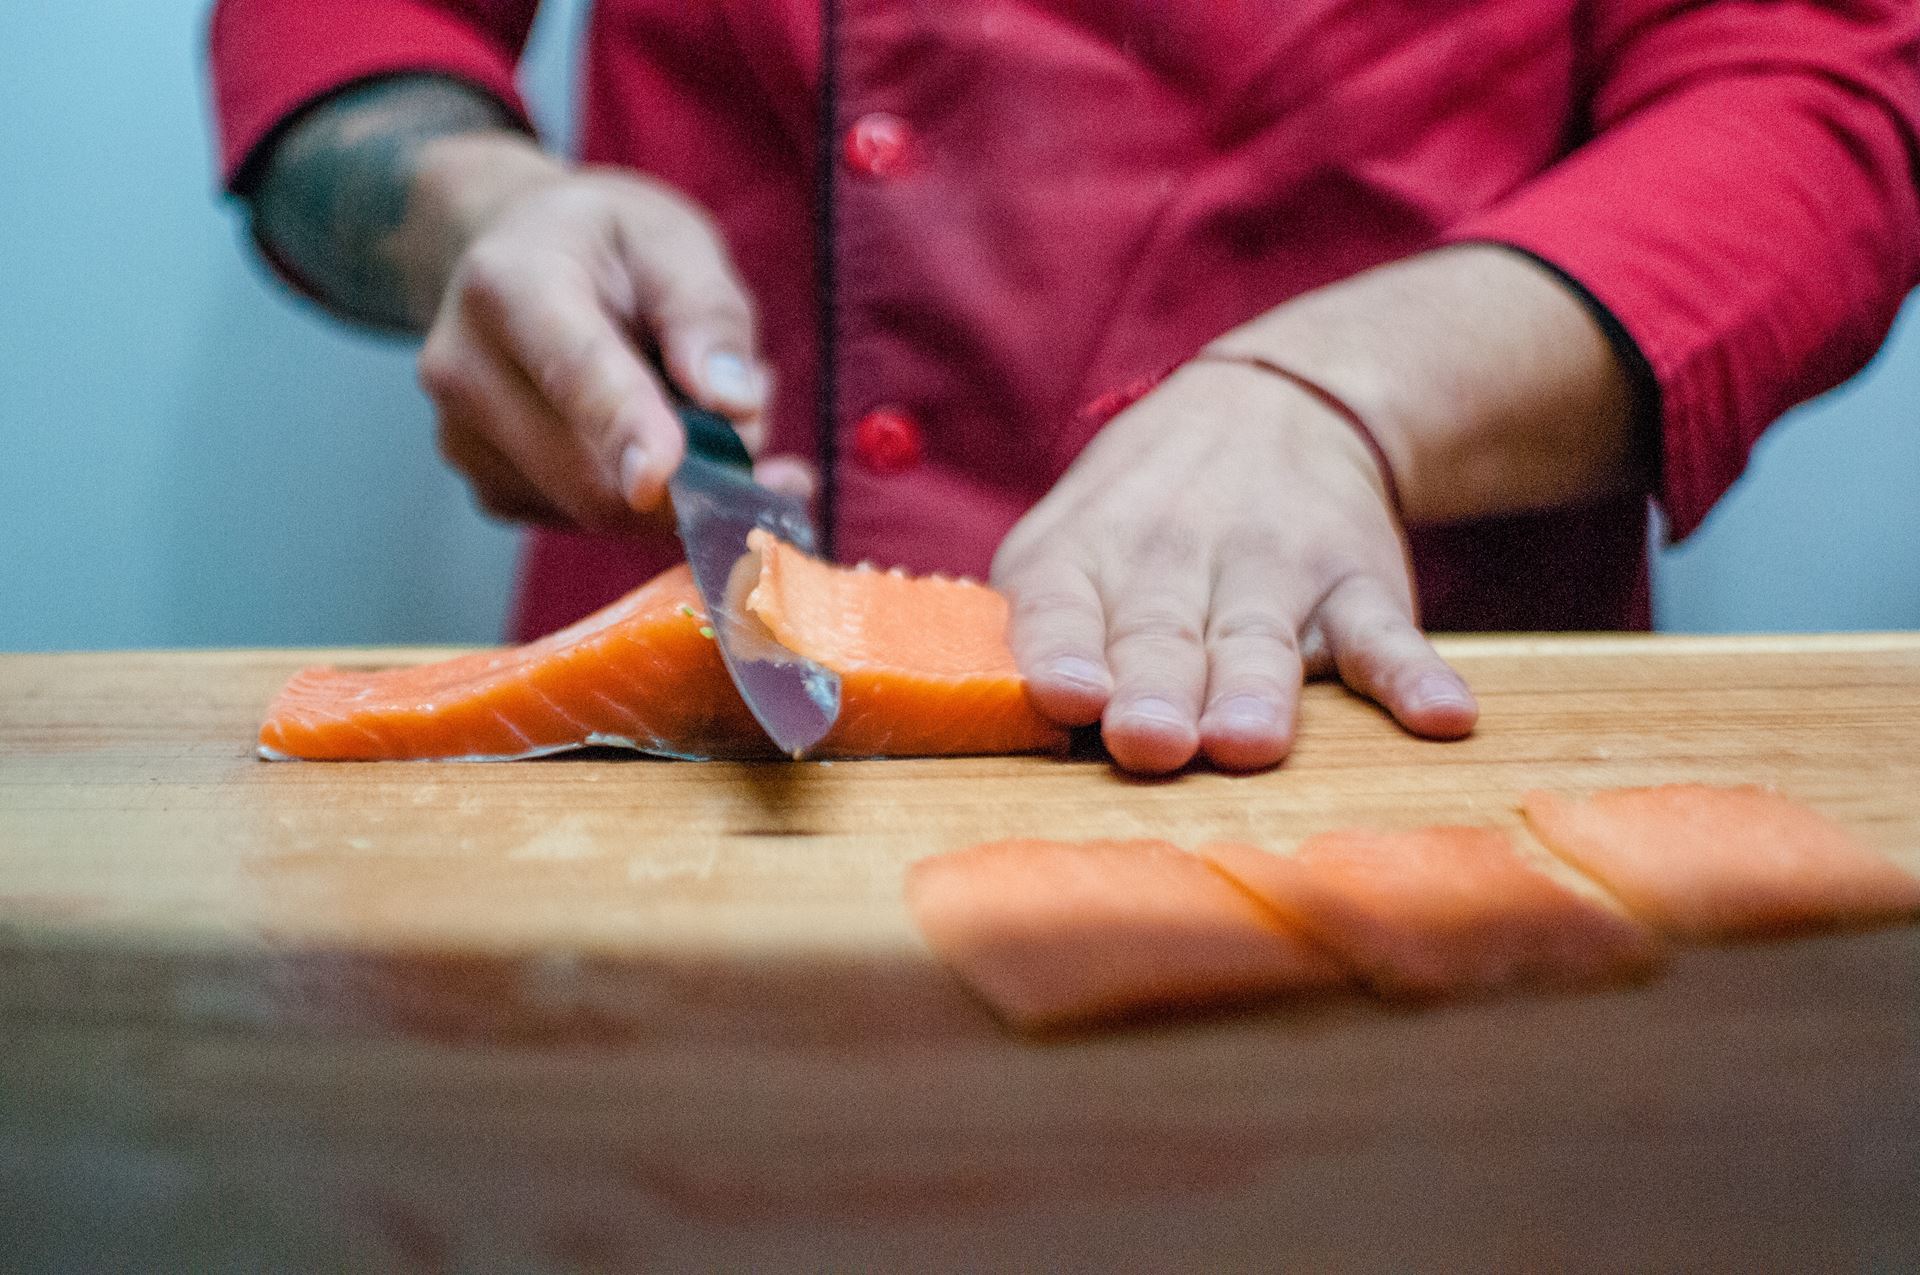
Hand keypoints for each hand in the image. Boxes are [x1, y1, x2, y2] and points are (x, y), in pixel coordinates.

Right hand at [407, 134, 810, 528]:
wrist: (519, 259)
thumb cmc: (605, 246)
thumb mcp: (672, 240)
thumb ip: (706, 312)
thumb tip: (734, 404)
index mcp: (509, 285)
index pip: (573, 370)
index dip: (623, 427)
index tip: (664, 473)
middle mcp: (466, 369)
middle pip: (589, 474)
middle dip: (694, 474)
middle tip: (758, 427)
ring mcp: (465, 441)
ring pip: (600, 511)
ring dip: (678, 486)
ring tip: (698, 407)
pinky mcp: (493, 492)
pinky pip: (592, 525)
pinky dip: (649, 503)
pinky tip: (658, 440)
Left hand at [992, 359, 1477, 773]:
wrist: (1275, 403)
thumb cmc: (1139, 512)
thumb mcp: (1066, 544)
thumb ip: (1038, 634)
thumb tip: (992, 728)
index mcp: (1089, 557)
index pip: (1062, 608)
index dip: (1060, 652)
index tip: (1065, 695)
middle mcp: (1177, 562)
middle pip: (1160, 638)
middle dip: (1152, 692)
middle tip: (1147, 742)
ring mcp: (1274, 572)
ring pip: (1260, 640)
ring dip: (1254, 691)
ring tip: (1247, 741)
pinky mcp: (1356, 586)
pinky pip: (1386, 636)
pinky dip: (1415, 676)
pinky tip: (1443, 717)